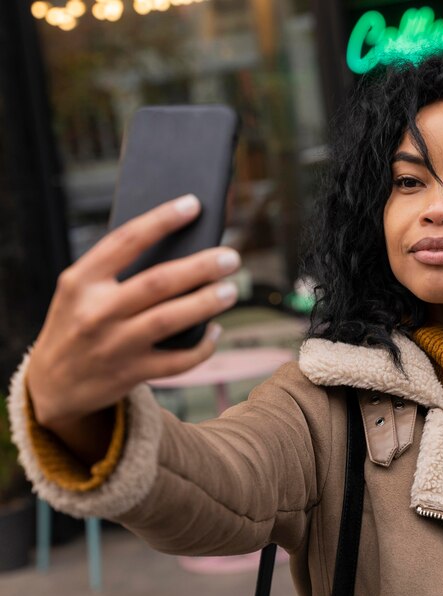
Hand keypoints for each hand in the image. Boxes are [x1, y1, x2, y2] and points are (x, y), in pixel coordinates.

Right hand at [27, 194, 240, 427]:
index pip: (126, 240)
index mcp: (81, 281)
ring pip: (170, 319)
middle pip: (158, 282)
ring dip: (206, 303)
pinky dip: (202, 346)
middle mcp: (96, 312)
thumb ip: (116, 272)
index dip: (162, 219)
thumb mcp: (80, 292)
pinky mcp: (130, 374)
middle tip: (231, 258)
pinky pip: (177, 361)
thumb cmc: (77, 324)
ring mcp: (113, 346)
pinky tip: (215, 331)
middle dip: (200, 267)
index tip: (194, 204)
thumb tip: (183, 249)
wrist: (52, 385)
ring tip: (231, 291)